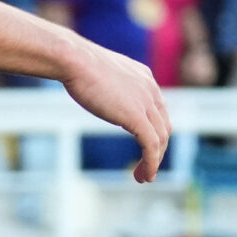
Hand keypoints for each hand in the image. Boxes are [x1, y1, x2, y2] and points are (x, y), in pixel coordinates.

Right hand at [59, 38, 170, 183]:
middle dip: (158, 149)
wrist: (73, 59)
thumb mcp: (99, 70)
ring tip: (143, 177)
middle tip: (147, 166)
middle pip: (163, 126)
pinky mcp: (137, 117)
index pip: (158, 108)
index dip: (154, 130)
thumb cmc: (75, 61)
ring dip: (154, 161)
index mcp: (144, 77)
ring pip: (160, 139)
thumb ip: (106, 80)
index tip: (145, 146)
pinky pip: (151, 146)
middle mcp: (151, 89)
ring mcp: (146, 103)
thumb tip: (91, 84)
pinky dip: (150, 163)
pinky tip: (144, 175)